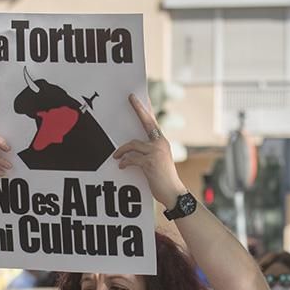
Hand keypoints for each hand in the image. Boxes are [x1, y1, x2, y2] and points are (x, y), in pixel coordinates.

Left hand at [111, 94, 183, 208]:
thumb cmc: (164, 178)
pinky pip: (132, 158)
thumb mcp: (158, 161)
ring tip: (116, 157)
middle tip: (130, 98)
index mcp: (162, 142)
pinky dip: (124, 162)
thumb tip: (132, 147)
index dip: (146, 108)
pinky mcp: (150, 162)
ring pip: (133, 144)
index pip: (152, 121)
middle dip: (138, 109)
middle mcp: (160, 143)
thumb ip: (148, 151)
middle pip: (147, 122)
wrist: (173, 192)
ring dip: (122, 151)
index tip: (140, 97)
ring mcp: (156, 152)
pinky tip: (122, 166)